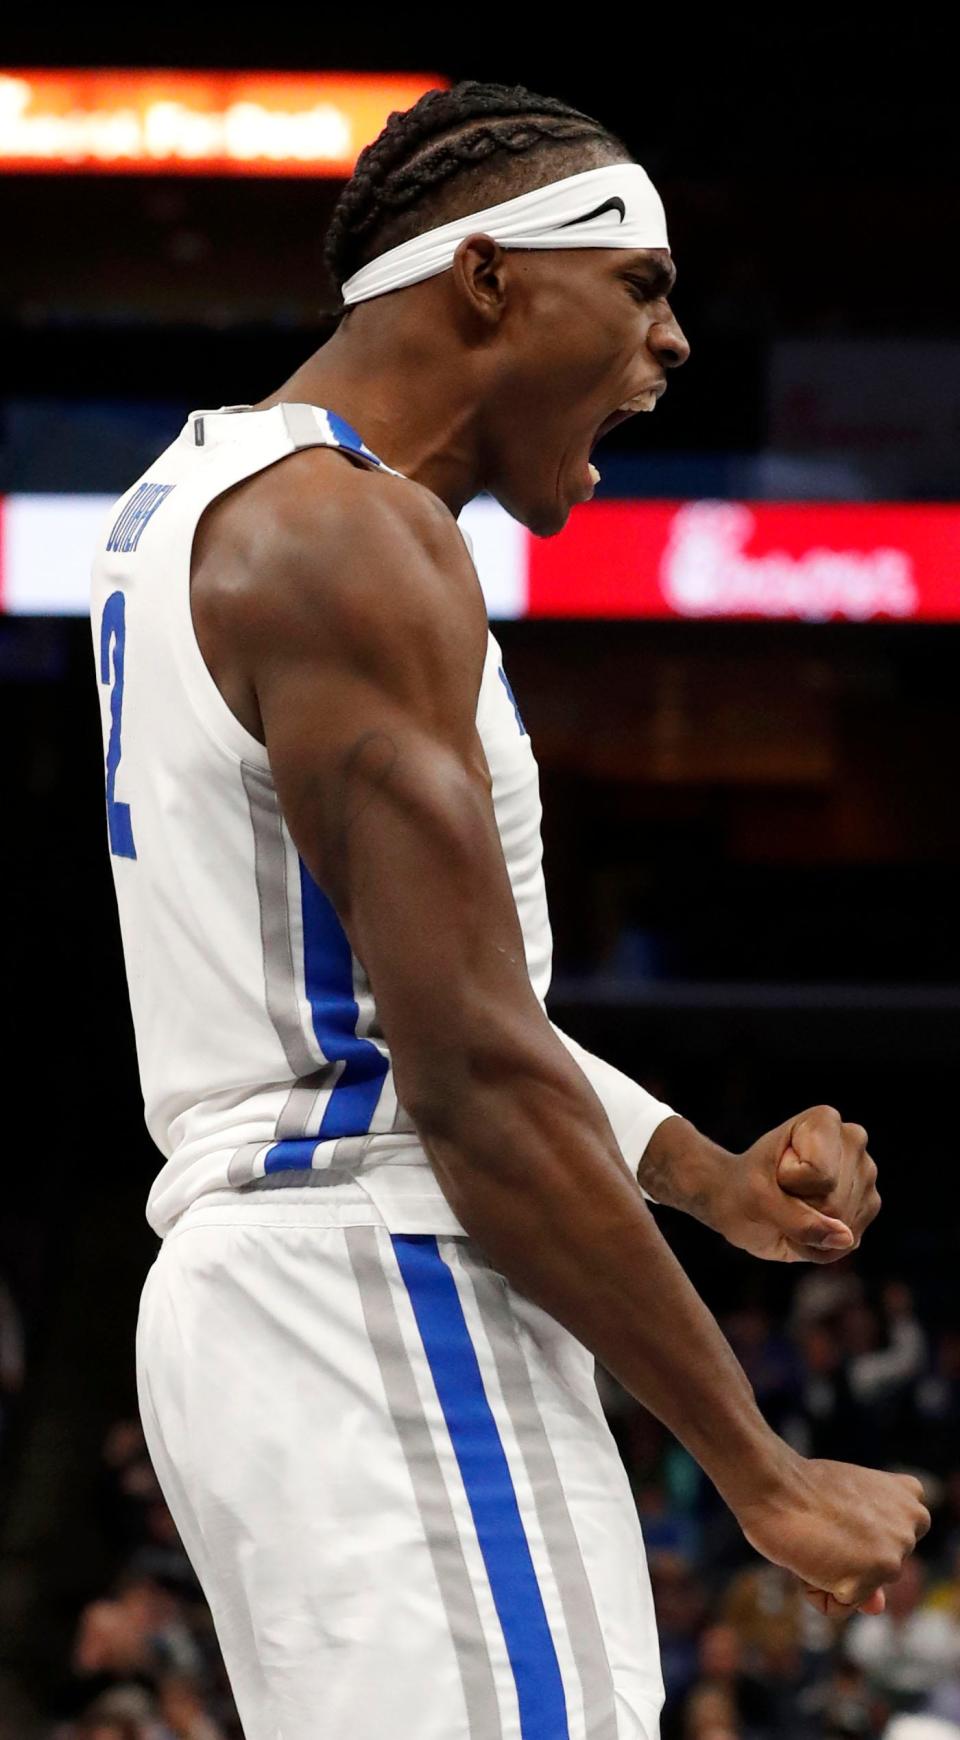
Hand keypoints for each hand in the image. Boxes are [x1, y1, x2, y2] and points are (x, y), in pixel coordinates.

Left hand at [713, 1106, 880, 1263]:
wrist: (742, 1202)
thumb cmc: (746, 1189)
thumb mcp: (759, 1201)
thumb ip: (799, 1220)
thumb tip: (847, 1239)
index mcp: (824, 1121)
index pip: (818, 1174)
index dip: (787, 1182)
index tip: (774, 1170)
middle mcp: (853, 1142)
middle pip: (833, 1201)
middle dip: (800, 1209)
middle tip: (783, 1194)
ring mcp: (866, 1174)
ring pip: (844, 1224)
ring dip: (809, 1230)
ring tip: (793, 1208)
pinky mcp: (869, 1206)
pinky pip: (846, 1242)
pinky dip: (818, 1245)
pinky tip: (805, 1225)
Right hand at [735, 1453, 928, 1618]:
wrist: (772, 1484)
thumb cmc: (800, 1489)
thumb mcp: (847, 1514)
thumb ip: (871, 1556)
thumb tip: (878, 1607)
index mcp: (908, 1495)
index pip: (892, 1545)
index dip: (860, 1537)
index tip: (839, 1512)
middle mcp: (912, 1521)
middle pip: (880, 1570)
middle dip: (848, 1560)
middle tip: (823, 1526)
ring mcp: (895, 1551)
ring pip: (862, 1590)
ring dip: (830, 1576)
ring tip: (814, 1539)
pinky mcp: (872, 1576)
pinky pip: (839, 1607)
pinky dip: (816, 1591)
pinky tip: (807, 1557)